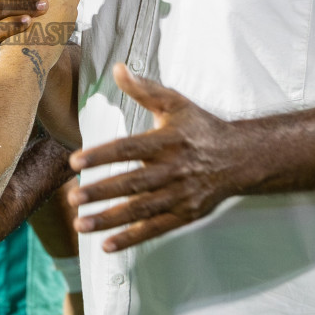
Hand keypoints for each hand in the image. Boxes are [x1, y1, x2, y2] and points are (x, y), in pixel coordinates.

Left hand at [69, 64, 244, 251]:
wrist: (241, 157)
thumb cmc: (201, 128)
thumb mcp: (176, 103)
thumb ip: (144, 89)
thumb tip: (117, 69)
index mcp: (168, 140)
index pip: (129, 148)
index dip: (101, 156)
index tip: (75, 162)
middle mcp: (174, 169)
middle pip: (133, 183)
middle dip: (101, 192)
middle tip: (73, 198)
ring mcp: (181, 195)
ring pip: (141, 210)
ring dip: (110, 220)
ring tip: (81, 225)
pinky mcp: (186, 214)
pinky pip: (156, 229)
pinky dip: (132, 239)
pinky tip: (107, 245)